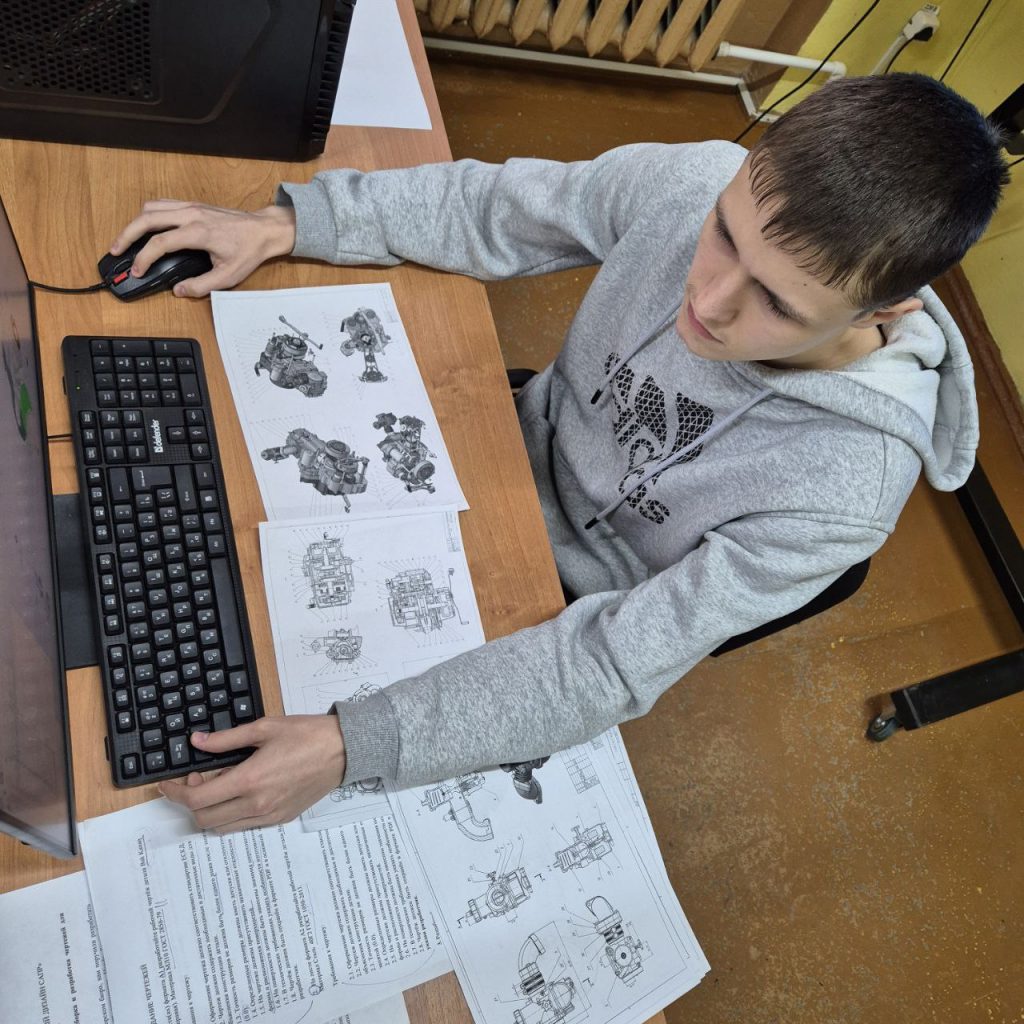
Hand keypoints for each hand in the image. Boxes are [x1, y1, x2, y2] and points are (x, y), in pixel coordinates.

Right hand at [109, 200, 296, 297]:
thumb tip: (179, 290)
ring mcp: (191, 206)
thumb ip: (202, 286)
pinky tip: (145, 228)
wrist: (263, 230)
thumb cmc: (248, 250)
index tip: (136, 270)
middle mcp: (191, 214)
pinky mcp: (192, 205)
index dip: (143, 258)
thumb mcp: (228, 276)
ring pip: (151, 207)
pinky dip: (148, 215)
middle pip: (146, 218)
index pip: (160, 243)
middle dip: (126, 234)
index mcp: (198, 232)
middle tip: (115, 250)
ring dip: (135, 222)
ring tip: (126, 240)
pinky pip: (162, 204)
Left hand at [158, 715, 345, 832]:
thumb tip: (198, 742)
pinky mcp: (281, 819)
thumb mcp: (264, 728)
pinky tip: (241, 792)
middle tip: (196, 779)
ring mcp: (270, 815)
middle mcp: (257, 805)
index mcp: (250, 781)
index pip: (198, 799)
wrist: (343, 750)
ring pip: (222, 826)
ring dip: (210, 810)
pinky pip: (244, 825)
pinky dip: (232, 814)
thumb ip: (226, 740)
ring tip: (219, 785)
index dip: (176, 793)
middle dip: (190, 802)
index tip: (169, 783)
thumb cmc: (307, 735)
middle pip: (204, 818)